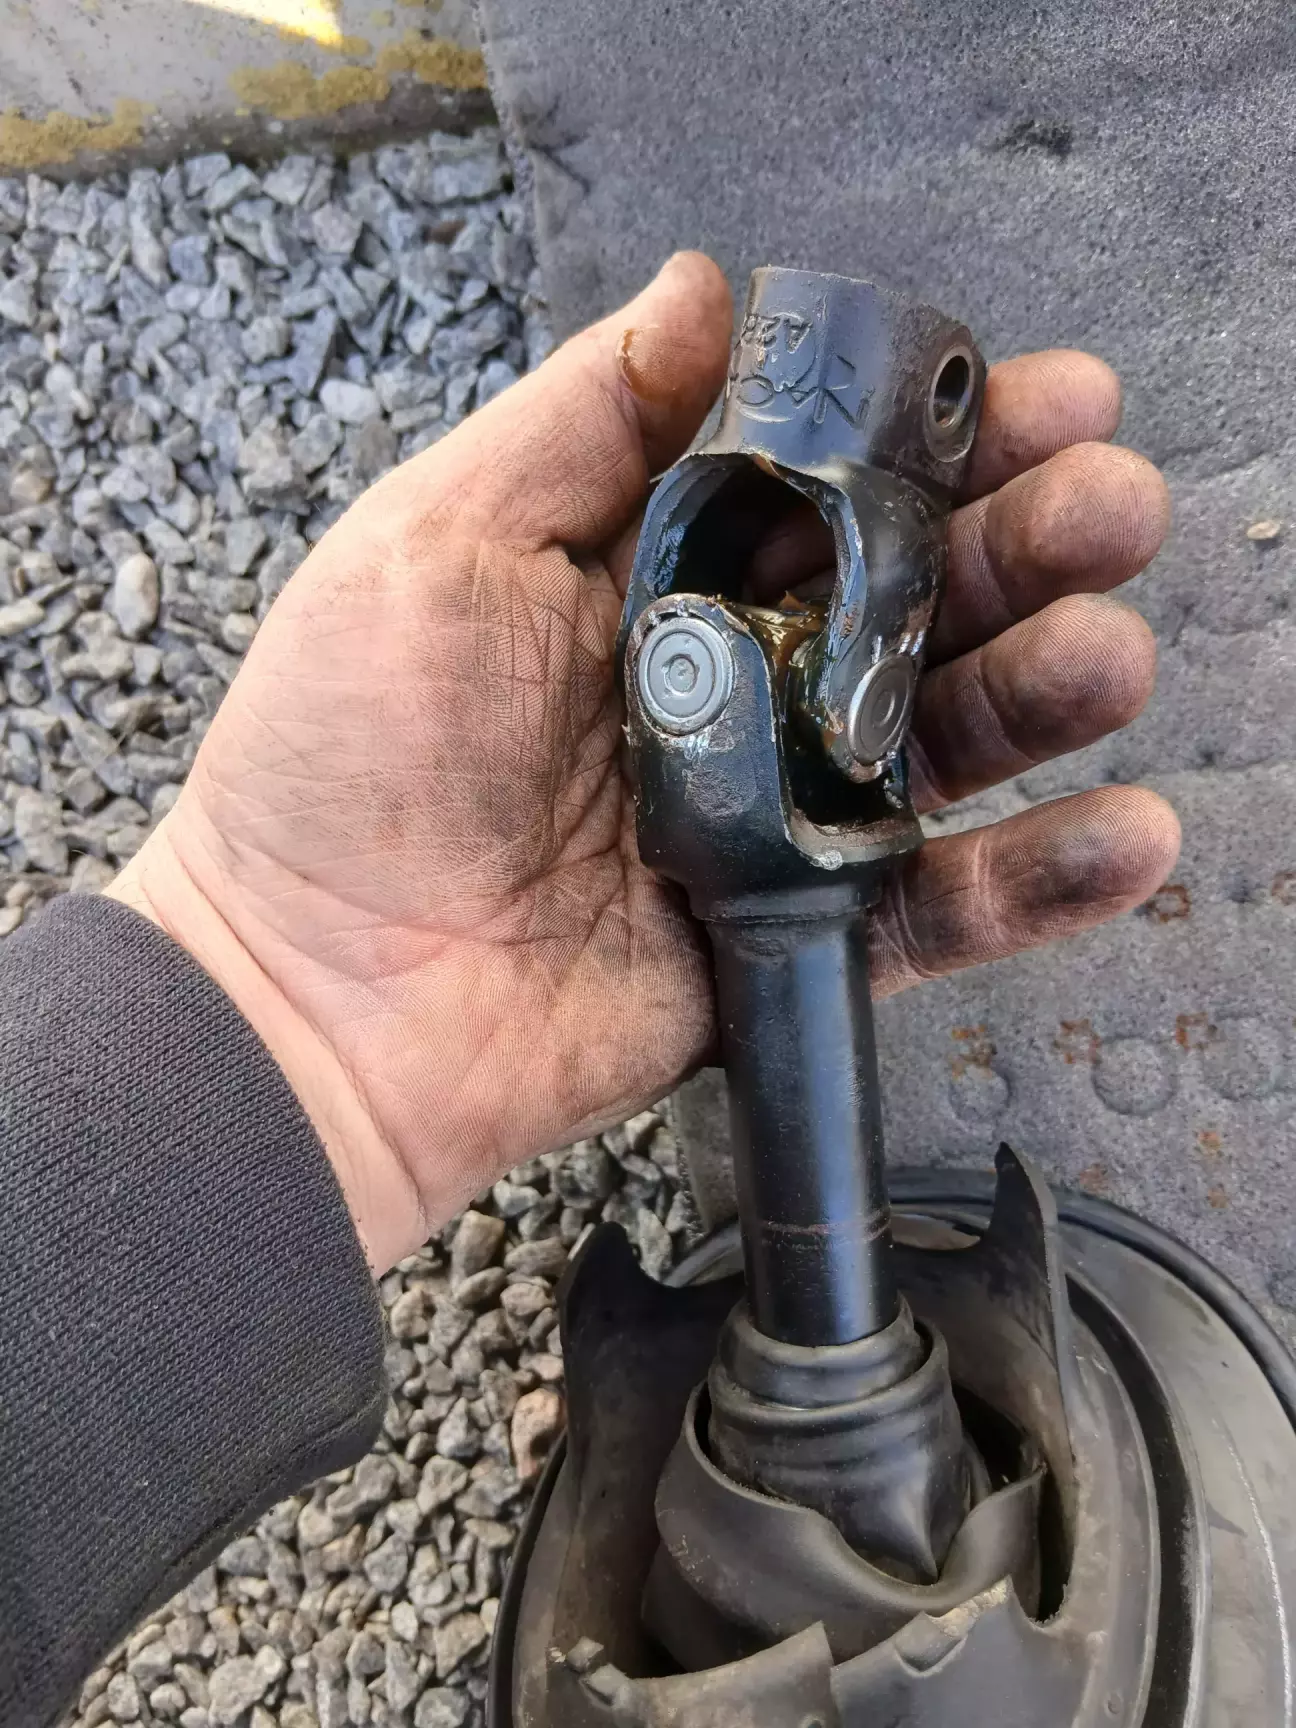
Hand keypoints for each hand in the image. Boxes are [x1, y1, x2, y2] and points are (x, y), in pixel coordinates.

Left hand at [110, 254, 1177, 1271]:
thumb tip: (706, 288)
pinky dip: (1034, 880)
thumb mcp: (438, 543)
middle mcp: (733, 684)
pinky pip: (934, 909)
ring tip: (1111, 650)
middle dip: (1024, 545)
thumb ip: (584, 420)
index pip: (830, 488)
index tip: (1035, 397)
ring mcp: (773, 816)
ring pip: (945, 742)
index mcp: (656, 577)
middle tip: (1108, 507)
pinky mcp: (794, 940)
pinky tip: (1124, 830)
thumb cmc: (343, 754)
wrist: (313, 997)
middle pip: (914, 603)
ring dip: (1048, 689)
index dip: (937, 439)